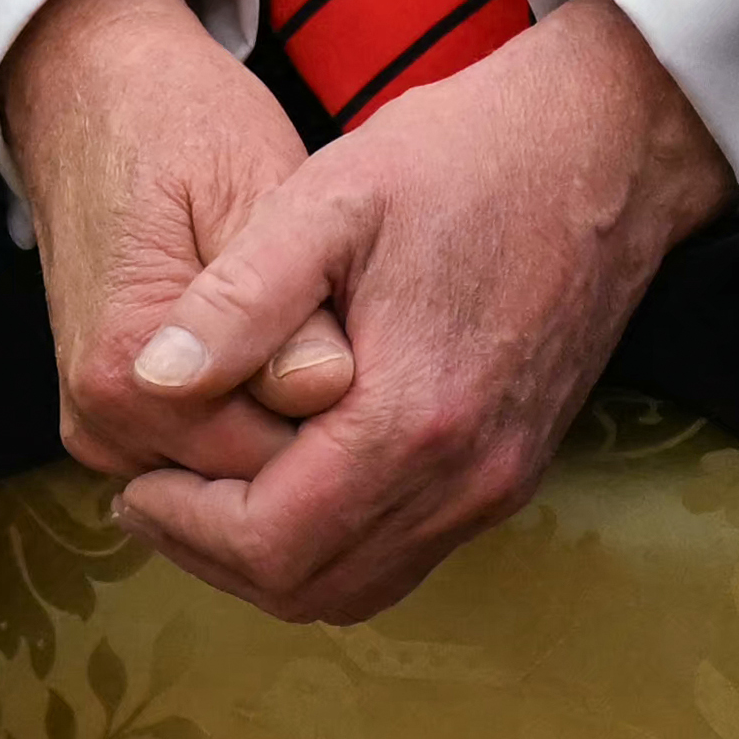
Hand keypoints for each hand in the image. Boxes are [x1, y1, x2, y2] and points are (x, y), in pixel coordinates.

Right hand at [10, 0, 351, 488]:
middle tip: (352, 325)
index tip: (368, 332)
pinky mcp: (110, 416)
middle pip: (261, 483)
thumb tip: (326, 391)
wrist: (92, 92)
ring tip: (314, 327)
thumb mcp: (256, 189)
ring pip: (241, 478)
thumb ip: (289, 306)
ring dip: (292, 424)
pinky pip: (211, 456)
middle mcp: (104, 418)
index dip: (350, 412)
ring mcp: (101, 425)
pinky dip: (258, 419)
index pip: (284, 466)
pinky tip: (279, 349)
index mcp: (135, 372)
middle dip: (322, 426)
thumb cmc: (182, 127)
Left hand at [104, 0, 727, 628]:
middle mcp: (467, 477)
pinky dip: (331, 541)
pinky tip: (280, 474)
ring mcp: (499, 483)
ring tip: (200, 489)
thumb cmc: (462, 158)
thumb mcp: (328, 199)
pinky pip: (407, 551)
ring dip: (271, 558)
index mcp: (413, 417)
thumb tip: (149, 381)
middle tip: (150, 494)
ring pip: (361, 584)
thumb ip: (238, 299)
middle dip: (214, 553)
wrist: (607, 151)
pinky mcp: (513, 469)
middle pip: (314, 587)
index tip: (131, 479)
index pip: (273, 542)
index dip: (183, 525)